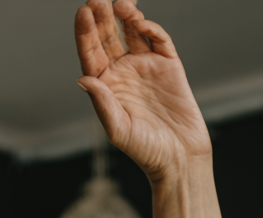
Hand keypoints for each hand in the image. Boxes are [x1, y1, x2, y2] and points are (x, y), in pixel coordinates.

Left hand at [75, 0, 209, 180]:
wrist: (180, 158)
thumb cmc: (146, 150)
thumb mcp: (118, 129)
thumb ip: (102, 103)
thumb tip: (83, 79)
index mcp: (106, 86)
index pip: (91, 53)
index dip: (85, 32)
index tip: (82, 12)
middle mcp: (123, 72)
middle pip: (108, 35)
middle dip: (102, 15)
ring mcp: (146, 66)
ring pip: (132, 31)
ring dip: (125, 14)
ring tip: (120, 3)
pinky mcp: (168, 65)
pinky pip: (158, 40)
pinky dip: (151, 28)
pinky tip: (142, 23)